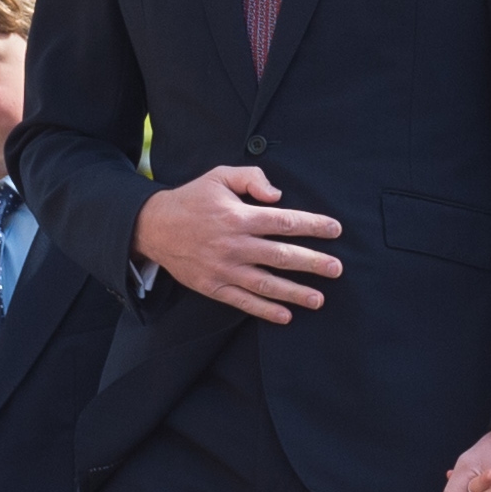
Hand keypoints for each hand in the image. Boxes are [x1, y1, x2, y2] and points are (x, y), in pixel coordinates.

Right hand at [130, 166, 341, 323]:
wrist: (153, 227)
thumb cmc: (192, 199)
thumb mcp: (219, 176)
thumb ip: (251, 178)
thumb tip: (278, 195)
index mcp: (239, 216)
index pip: (285, 222)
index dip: (314, 226)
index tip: (335, 230)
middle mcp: (235, 245)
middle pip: (282, 256)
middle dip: (313, 263)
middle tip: (337, 269)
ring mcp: (224, 269)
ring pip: (267, 284)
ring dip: (295, 293)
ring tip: (319, 299)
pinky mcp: (214, 287)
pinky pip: (244, 302)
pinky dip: (265, 310)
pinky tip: (286, 315)